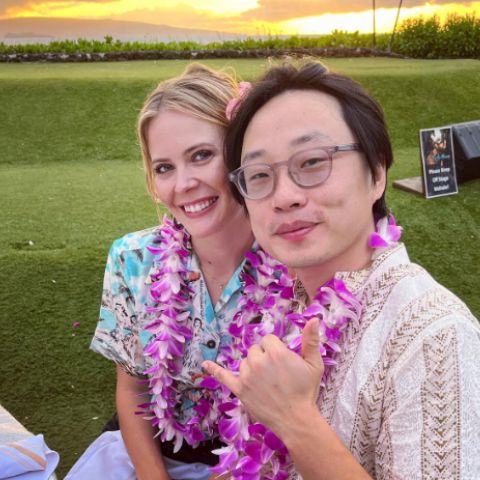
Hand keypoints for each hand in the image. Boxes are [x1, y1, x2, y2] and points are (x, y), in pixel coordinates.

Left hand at [203, 318, 323, 435]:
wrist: (297, 419)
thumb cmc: (306, 391)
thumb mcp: (313, 364)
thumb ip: (311, 340)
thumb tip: (314, 318)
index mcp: (275, 352)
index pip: (268, 339)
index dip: (275, 349)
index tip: (283, 361)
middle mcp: (258, 361)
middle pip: (255, 349)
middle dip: (264, 357)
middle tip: (276, 374)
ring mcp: (246, 376)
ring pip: (244, 362)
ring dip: (252, 367)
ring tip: (266, 382)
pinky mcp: (239, 389)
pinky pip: (224, 376)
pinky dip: (214, 370)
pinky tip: (205, 364)